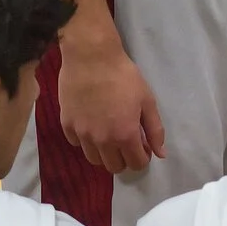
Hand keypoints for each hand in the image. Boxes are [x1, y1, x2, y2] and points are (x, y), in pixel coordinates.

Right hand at [58, 31, 166, 173]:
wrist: (91, 58)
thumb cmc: (124, 76)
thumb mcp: (147, 100)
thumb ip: (155, 129)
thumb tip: (160, 154)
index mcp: (125, 135)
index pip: (136, 164)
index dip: (143, 158)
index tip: (142, 146)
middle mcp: (102, 141)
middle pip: (114, 167)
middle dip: (124, 158)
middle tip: (126, 141)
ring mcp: (82, 134)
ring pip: (94, 160)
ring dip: (105, 153)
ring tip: (108, 134)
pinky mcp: (66, 125)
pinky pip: (77, 144)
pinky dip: (86, 140)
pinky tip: (91, 124)